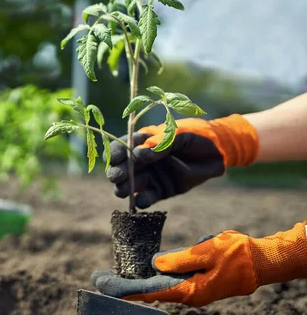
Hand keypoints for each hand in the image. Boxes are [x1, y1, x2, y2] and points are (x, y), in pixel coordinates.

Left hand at [91, 222, 306, 306]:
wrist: (261, 261)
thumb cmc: (237, 255)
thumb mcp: (207, 252)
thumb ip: (180, 259)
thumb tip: (155, 264)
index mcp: (190, 290)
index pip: (150, 291)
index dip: (126, 288)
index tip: (105, 285)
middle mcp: (188, 293)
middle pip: (150, 290)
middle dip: (125, 286)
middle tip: (100, 279)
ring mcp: (192, 288)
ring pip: (158, 286)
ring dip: (136, 283)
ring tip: (113, 278)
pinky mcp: (195, 281)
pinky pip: (169, 280)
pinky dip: (152, 278)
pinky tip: (140, 272)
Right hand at [106, 114, 258, 208]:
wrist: (219, 151)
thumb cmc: (196, 136)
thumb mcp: (178, 134)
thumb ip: (159, 143)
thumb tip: (137, 155)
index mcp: (142, 142)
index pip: (121, 147)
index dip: (116, 152)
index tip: (116, 157)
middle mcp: (142, 160)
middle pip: (122, 168)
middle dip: (117, 172)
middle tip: (117, 176)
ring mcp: (150, 176)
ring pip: (130, 184)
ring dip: (124, 188)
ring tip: (123, 190)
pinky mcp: (161, 191)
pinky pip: (146, 198)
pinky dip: (142, 201)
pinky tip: (142, 200)